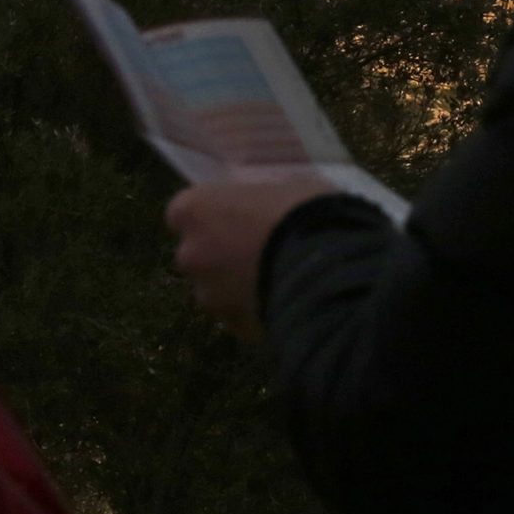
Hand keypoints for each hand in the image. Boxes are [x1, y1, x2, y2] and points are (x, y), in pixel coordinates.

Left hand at [165, 177, 339, 339]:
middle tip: (259, 249)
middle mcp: (190, 254)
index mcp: (194, 210)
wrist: (330, 270)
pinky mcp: (233, 328)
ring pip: (217, 290)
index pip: (184, 212)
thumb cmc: (303, 213)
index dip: (210, 215)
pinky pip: (240, 317)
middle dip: (220, 254)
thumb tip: (263, 206)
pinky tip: (285, 301)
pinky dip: (256, 311)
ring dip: (237, 287)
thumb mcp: (282, 186)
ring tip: (277, 280)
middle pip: (197, 254)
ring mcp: (209, 296)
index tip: (235, 216)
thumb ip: (258, 200)